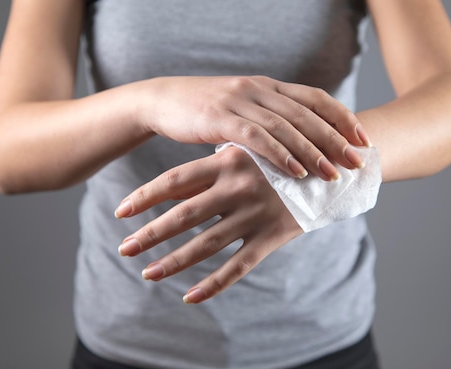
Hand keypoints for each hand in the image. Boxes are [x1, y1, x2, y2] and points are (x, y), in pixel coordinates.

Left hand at [115, 146, 304, 303]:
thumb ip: (208, 169)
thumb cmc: (277, 159)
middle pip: (184, 215)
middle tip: (124, 249)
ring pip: (206, 244)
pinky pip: (238, 265)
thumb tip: (165, 190)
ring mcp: (256, 213)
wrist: (330, 168)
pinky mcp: (273, 236)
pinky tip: (189, 296)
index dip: (145, 197)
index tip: (120, 212)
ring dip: (173, 261)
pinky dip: (213, 284)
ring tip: (147, 273)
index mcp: (227, 161)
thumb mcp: (244, 154)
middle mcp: (238, 187)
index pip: (174, 180)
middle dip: (150, 234)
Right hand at [142, 76, 370, 180]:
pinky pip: (256, 137)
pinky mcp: (220, 117)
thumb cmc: (208, 109)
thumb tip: (303, 143)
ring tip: (333, 173)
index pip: (315, 97)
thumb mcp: (244, 108)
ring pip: (285, 126)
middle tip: (358, 162)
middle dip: (336, 138)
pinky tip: (296, 172)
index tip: (364, 139)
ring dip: (312, 151)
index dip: (343, 117)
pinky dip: (279, 154)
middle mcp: (259, 89)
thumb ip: (272, 119)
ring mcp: (240, 101)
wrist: (164, 100)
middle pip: (307, 113)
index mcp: (269, 85)